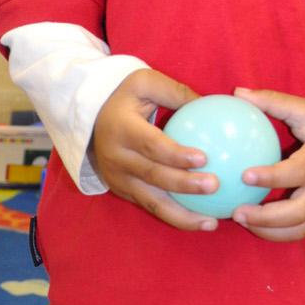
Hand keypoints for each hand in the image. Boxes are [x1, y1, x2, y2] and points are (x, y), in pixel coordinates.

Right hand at [90, 69, 220, 230]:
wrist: (90, 116)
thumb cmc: (125, 96)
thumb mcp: (145, 81)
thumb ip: (177, 92)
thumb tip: (213, 103)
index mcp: (121, 129)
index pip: (151, 145)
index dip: (176, 154)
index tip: (204, 158)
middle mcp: (116, 158)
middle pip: (153, 176)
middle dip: (184, 185)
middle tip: (215, 186)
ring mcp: (118, 179)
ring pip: (151, 202)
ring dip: (182, 216)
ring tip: (211, 223)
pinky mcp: (123, 192)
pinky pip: (151, 206)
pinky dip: (176, 216)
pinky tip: (202, 221)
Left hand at [229, 87, 304, 242]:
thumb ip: (273, 101)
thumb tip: (237, 93)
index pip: (300, 171)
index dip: (273, 177)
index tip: (245, 176)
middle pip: (301, 211)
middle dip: (266, 217)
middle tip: (236, 212)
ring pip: (302, 228)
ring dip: (270, 230)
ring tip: (242, 221)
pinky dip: (280, 233)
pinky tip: (256, 226)